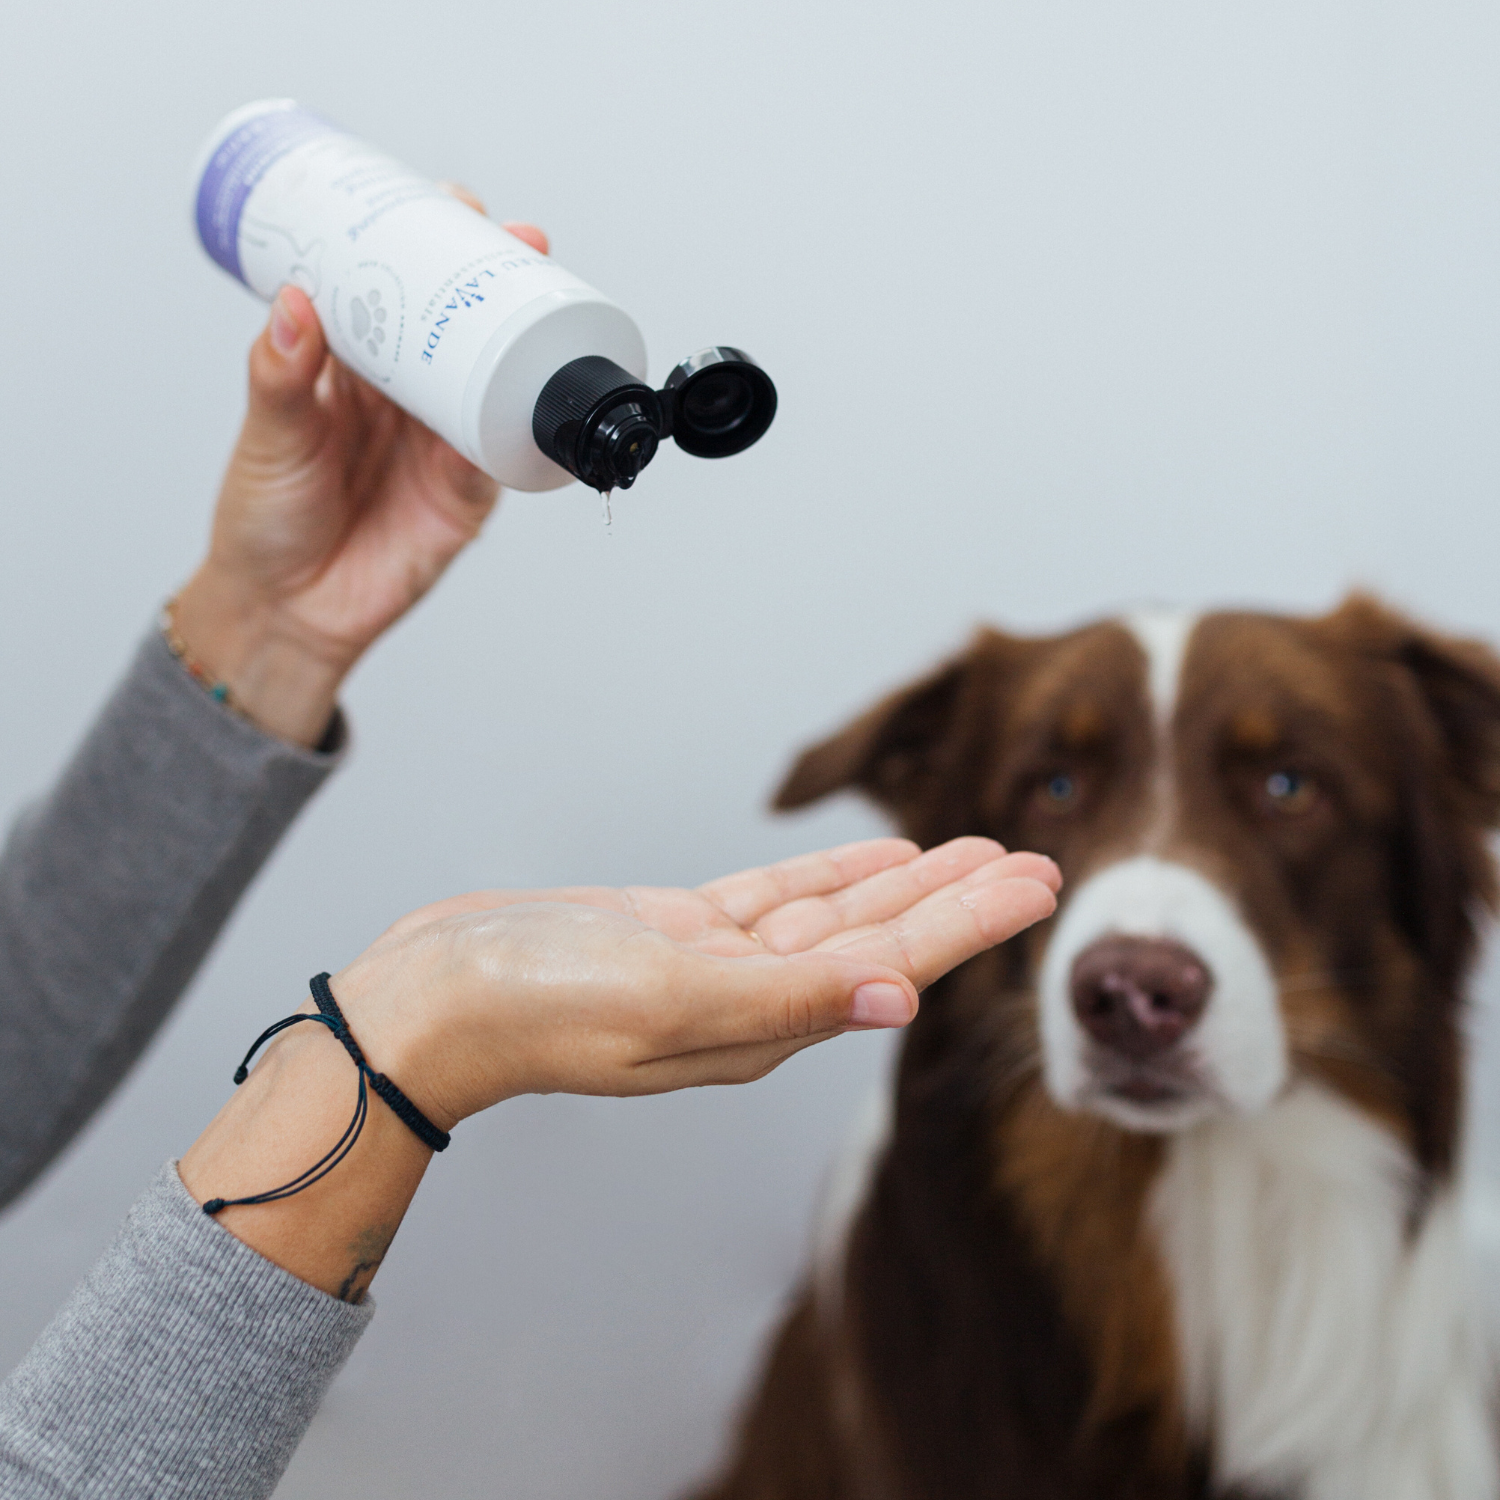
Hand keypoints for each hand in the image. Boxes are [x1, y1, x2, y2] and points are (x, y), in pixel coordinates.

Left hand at [173, 189, 547, 745]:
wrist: (290, 612)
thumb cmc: (268, 521)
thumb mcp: (269, 438)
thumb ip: (280, 376)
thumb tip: (296, 301)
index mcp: (356, 372)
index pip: (400, 294)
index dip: (429, 248)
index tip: (451, 205)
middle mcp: (407, 402)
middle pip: (462, 328)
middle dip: (496, 280)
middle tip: (517, 240)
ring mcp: (443, 446)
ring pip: (493, 382)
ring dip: (522, 342)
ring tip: (539, 300)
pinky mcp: (467, 496)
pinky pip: (501, 455)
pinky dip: (515, 428)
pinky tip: (530, 394)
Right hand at [179, 837, 1059, 1299]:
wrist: (430, 1001)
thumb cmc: (532, 1008)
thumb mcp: (668, 1000)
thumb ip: (785, 1000)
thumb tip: (898, 1000)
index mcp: (767, 1024)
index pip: (896, 963)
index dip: (973, 922)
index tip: (1040, 884)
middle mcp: (757, 1000)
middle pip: (884, 936)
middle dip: (962, 898)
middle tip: (1037, 859)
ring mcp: (717, 966)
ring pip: (837, 912)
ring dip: (908, 881)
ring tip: (974, 849)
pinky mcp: (677, 935)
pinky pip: (776, 900)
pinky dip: (830, 876)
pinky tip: (873, 858)